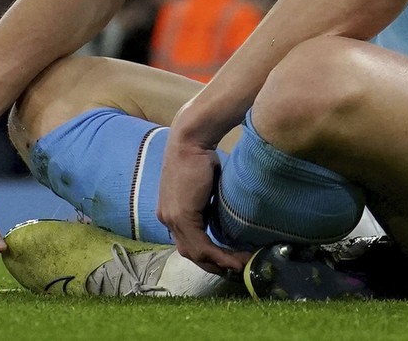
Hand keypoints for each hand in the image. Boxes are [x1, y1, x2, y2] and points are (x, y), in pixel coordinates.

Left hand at [155, 132, 249, 275]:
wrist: (191, 140)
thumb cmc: (200, 156)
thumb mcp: (204, 188)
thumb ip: (207, 205)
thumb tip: (221, 217)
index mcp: (170, 212)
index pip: (187, 242)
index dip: (207, 255)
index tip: (228, 258)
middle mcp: (167, 218)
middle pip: (189, 252)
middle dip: (213, 264)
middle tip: (235, 268)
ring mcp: (172, 218)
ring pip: (195, 253)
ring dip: (219, 263)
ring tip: (240, 265)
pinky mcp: (183, 216)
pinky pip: (201, 245)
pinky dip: (219, 255)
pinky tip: (235, 259)